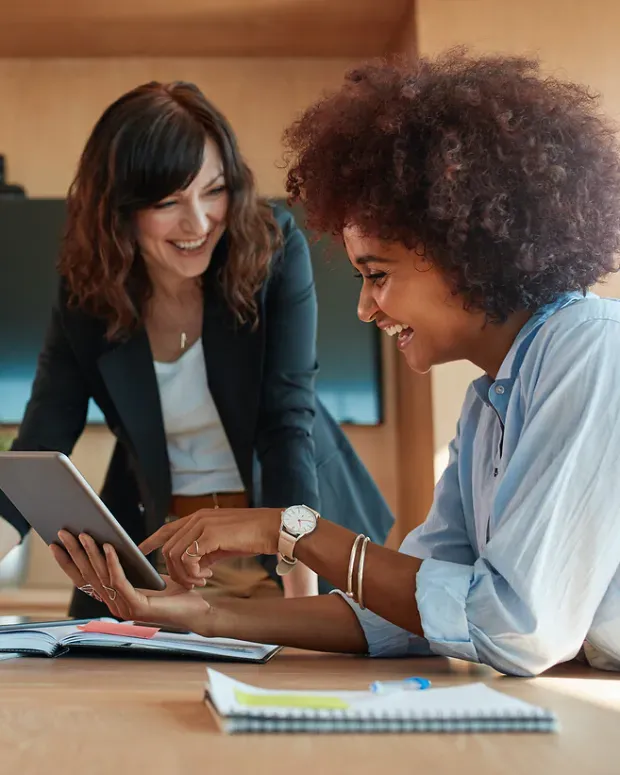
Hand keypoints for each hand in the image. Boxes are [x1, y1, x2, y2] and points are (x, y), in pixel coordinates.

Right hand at [51, 530, 212, 630]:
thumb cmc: (175, 591)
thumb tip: (110, 543)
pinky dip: (113, 562)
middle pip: (87, 576)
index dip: (68, 562)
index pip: (84, 579)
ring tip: (84, 534)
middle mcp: (114, 605)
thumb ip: (129, 566)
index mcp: (114, 598)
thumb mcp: (147, 574)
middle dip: (74, 552)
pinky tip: (109, 546)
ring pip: (101, 576)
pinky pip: (119, 581)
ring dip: (91, 553)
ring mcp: (123, 608)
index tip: (56, 543)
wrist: (198, 609)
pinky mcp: (136, 607)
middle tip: (63, 532)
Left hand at [138, 507, 281, 587]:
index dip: (151, 541)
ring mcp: (203, 525)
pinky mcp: (210, 535)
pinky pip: (188, 558)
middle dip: (175, 571)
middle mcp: (197, 518)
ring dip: (184, 574)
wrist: (273, 528)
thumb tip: (195, 565)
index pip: (167, 528)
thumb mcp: (223, 542)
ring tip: (201, 580)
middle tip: (193, 582)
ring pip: (174, 555)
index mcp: (199, 517)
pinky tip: (207, 575)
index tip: (139, 551)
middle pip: (168, 548)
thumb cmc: (252, 535)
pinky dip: (193, 572)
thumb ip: (205, 550)